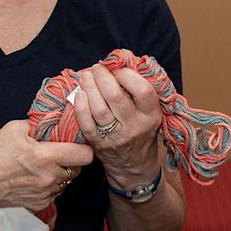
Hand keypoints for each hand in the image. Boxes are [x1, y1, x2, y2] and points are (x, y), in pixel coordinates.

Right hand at [0, 119, 93, 210]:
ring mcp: (45, 193)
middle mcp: (49, 177)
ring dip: (61, 173)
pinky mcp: (39, 204)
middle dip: (72, 159)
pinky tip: (35, 177)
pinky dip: (50, 184)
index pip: (85, 155)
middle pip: (78, 168)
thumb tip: (52, 120)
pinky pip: (55, 192)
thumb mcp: (14, 129)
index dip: (84, 147)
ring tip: (44, 165)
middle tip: (60, 152)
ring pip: (67, 181)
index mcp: (46, 156)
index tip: (78, 142)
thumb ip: (38, 125)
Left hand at [72, 63, 163, 188]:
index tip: (119, 69)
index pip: (142, 90)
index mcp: (151, 116)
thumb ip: (140, 91)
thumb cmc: (142, 132)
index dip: (127, 75)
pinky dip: (80, 105)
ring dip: (89, 87)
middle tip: (97, 68)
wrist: (134, 167)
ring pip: (99, 108)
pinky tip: (79, 93)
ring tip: (86, 76)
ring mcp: (115, 137)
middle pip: (115, 96)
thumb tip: (122, 62)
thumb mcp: (151, 113)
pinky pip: (86, 123)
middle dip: (103, 77)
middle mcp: (134, 127)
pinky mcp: (98, 144)